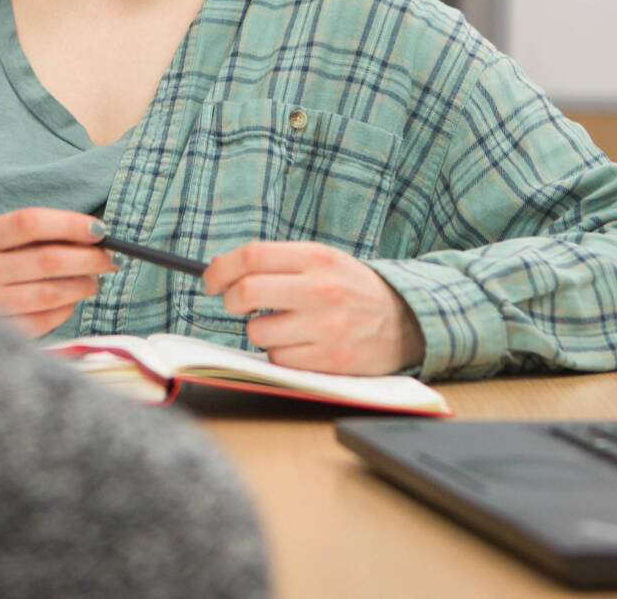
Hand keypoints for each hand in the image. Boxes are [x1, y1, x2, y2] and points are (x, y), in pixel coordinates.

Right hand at [0, 207, 118, 337]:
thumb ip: (35, 233)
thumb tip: (92, 235)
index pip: (30, 222)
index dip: (70, 224)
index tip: (100, 229)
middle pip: (47, 261)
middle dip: (89, 258)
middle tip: (110, 259)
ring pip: (50, 294)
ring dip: (83, 286)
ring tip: (94, 280)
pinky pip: (43, 321)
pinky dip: (65, 309)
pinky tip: (71, 300)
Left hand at [202, 240, 426, 375]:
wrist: (407, 320)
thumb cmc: (351, 288)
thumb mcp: (322, 261)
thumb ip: (277, 262)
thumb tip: (220, 270)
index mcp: (316, 257)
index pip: (251, 256)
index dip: (220, 269)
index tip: (209, 280)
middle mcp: (321, 289)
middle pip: (247, 292)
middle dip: (230, 301)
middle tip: (235, 304)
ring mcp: (326, 326)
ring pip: (258, 332)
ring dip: (260, 331)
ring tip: (284, 325)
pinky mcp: (330, 360)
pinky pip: (279, 359)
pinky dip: (281, 354)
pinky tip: (302, 344)